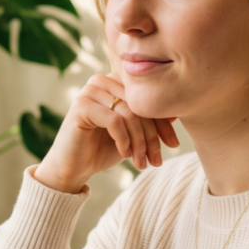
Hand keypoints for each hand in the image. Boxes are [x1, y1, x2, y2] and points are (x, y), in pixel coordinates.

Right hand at [34, 72, 178, 192]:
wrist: (73, 168)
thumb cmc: (103, 149)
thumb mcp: (133, 135)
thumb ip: (149, 121)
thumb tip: (175, 113)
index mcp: (115, 82)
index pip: (147, 98)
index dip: (163, 122)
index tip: (173, 145)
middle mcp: (102, 80)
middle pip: (140, 105)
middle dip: (152, 136)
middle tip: (156, 160)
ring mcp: (89, 91)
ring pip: (130, 114)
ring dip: (140, 142)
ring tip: (141, 162)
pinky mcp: (81, 105)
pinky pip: (114, 121)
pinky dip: (124, 140)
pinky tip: (124, 155)